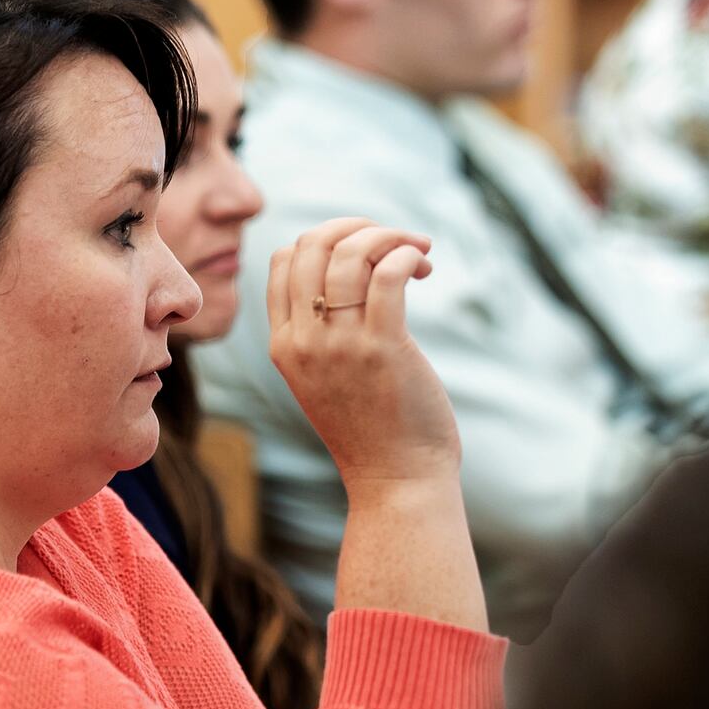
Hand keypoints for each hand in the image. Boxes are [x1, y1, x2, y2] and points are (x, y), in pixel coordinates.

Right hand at [266, 218, 459, 486]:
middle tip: (396, 240)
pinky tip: (424, 265)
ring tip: (420, 253)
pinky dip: (408, 254)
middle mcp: (304, 340)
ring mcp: (341, 345)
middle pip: (314, 244)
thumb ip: (319, 332)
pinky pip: (389, 274)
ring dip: (391, 237)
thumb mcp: (322, 378)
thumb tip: (348, 270)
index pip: (284, 258)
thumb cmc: (371, 429)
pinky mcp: (383, 348)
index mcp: (284, 344)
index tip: (365, 251)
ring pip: (352, 253)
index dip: (326, 238)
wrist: (396, 482)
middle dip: (359, 226)